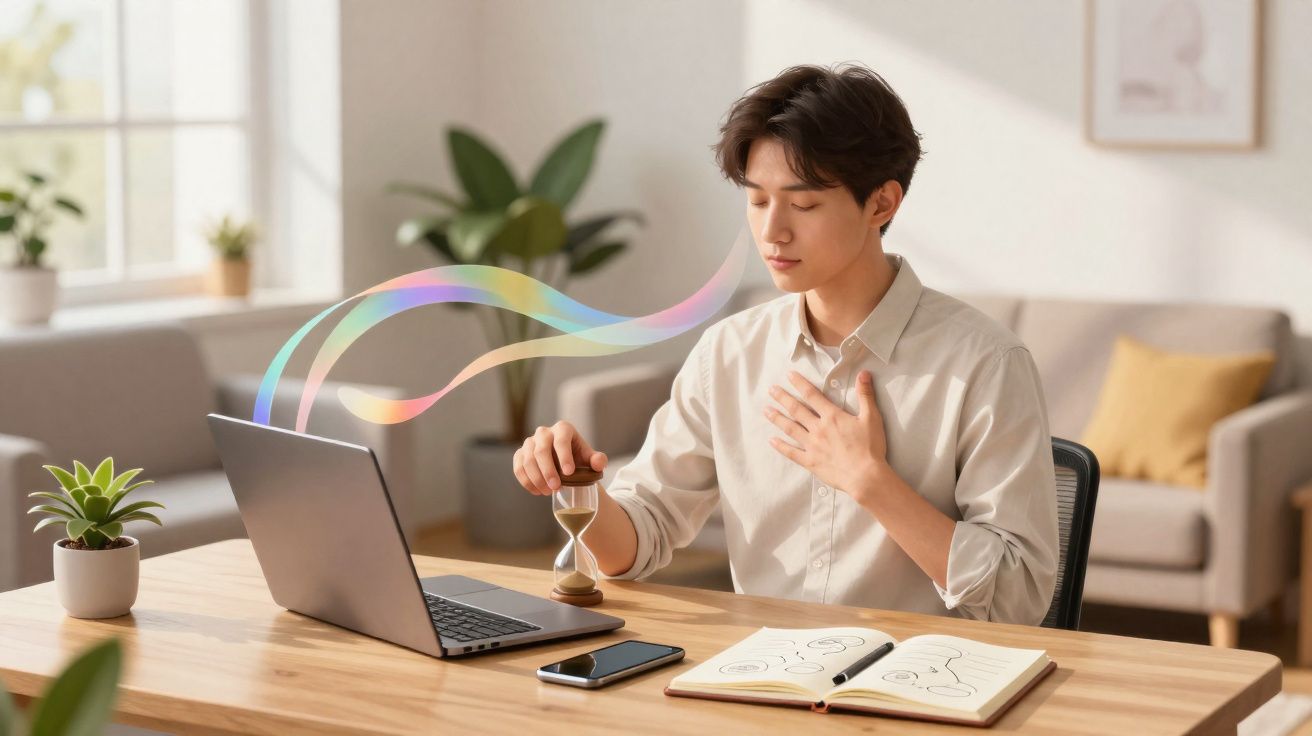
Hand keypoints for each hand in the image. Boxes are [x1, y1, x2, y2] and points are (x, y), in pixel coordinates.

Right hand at [512, 420, 607, 494]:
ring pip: (527, 460)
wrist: (564, 464)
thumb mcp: (591, 459)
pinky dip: (526, 482)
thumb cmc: (579, 459)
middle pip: (541, 450)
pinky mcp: (520, 454)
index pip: (561, 440)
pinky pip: (518, 468)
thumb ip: (598, 460)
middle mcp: (544, 432)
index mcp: (563, 429)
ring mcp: (529, 442)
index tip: (569, 472)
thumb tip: (598, 462)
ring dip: (536, 478)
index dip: (564, 456)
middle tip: (556, 487)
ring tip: (548, 492)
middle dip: (548, 470)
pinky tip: (537, 492)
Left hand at [763, 370, 888, 503]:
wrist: (865, 476)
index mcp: (832, 416)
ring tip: (766, 410)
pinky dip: (781, 446)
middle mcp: (818, 428)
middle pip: (796, 409)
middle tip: (771, 390)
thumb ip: (865, 395)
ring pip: (790, 428)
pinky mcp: (810, 461)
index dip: (799, 383)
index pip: (812, 395)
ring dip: (777, 418)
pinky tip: (771, 441)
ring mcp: (812, 445)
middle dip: (783, 398)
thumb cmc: (870, 447)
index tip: (789, 375)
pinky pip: (792, 453)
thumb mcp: (871, 417)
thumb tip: (863, 373)